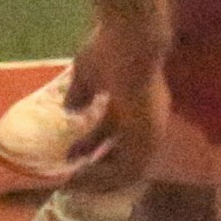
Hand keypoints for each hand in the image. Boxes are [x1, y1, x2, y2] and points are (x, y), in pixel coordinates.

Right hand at [66, 56, 161, 202]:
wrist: (132, 38)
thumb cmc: (110, 49)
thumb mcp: (87, 74)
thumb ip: (80, 94)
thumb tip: (70, 110)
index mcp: (135, 103)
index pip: (116, 134)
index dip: (92, 146)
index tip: (70, 155)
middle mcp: (147, 121)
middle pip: (124, 156)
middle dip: (97, 170)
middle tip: (71, 178)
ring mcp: (150, 130)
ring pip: (128, 169)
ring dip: (100, 178)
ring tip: (73, 182)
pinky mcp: (148, 137)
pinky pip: (128, 170)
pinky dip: (105, 177)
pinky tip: (81, 175)